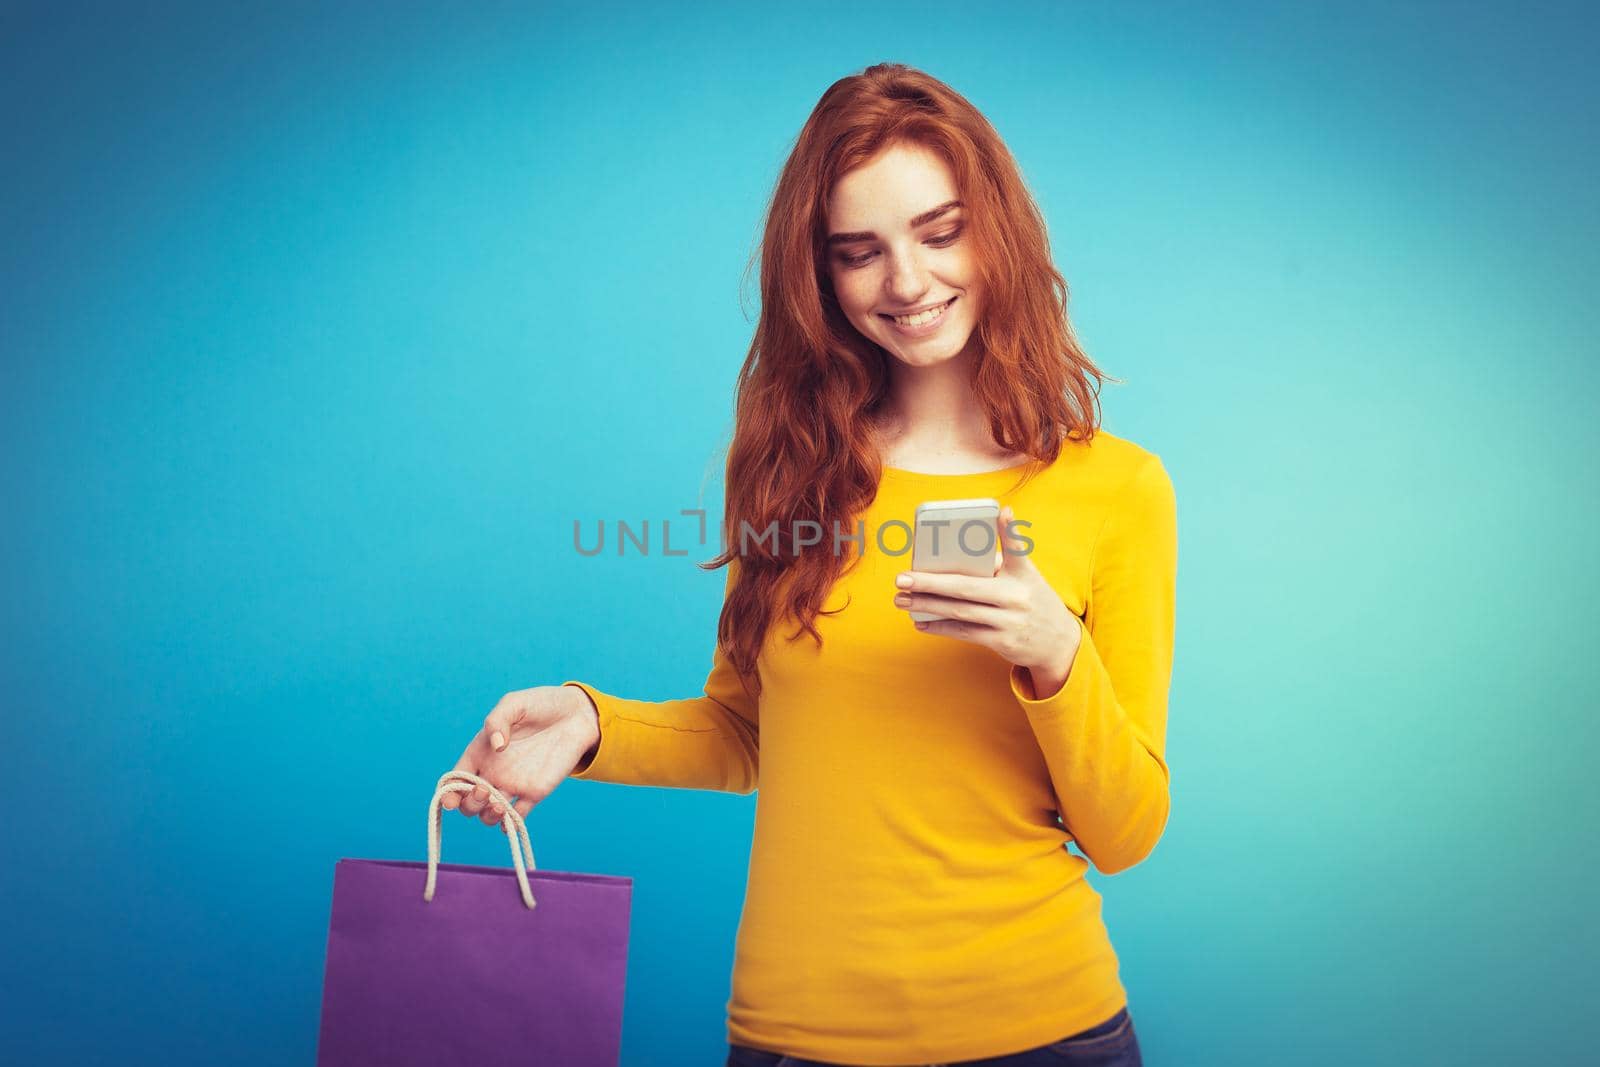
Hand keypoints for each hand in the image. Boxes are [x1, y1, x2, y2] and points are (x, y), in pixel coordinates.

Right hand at [442, 685, 601, 825]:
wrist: (575, 714)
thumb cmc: (540, 704)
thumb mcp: (514, 703)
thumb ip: (498, 720)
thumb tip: (496, 745)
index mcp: (480, 752)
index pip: (456, 779)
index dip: (448, 793)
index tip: (451, 800)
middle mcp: (493, 772)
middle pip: (469, 803)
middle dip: (471, 804)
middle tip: (485, 790)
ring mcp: (513, 784)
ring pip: (490, 814)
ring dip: (489, 816)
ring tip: (499, 805)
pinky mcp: (535, 792)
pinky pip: (518, 816)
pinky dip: (511, 825)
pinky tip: (511, 821)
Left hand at [894, 504, 1082, 697]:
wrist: (1059, 644)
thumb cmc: (1032, 601)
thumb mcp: (1027, 579)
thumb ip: (1002, 564)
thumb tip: (958, 556)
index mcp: (1024, 574)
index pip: (1018, 547)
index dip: (1010, 529)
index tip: (1002, 510)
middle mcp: (1017, 595)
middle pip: (966, 587)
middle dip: (930, 582)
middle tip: (902, 578)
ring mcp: (1010, 620)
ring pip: (959, 611)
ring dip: (926, 605)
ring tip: (901, 599)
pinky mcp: (1002, 641)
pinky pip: (964, 632)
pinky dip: (940, 626)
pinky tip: (920, 621)